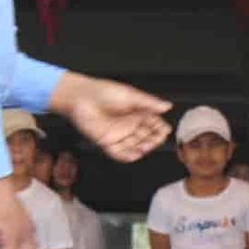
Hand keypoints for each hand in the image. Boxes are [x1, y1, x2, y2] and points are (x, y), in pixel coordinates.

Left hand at [55, 76, 171, 162]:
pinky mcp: (107, 141)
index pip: (153, 124)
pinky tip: (136, 154)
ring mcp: (119, 134)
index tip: (165, 129)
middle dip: (154, 139)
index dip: (160, 128)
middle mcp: (129, 125)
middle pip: (146, 137)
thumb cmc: (102, 91)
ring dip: (143, 148)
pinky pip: (119, 153)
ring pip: (135, 146)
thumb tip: (166, 106)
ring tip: (148, 146)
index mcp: (136, 113)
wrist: (81, 97)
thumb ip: (149, 102)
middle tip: (158, 138)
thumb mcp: (131, 94)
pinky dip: (128, 156)